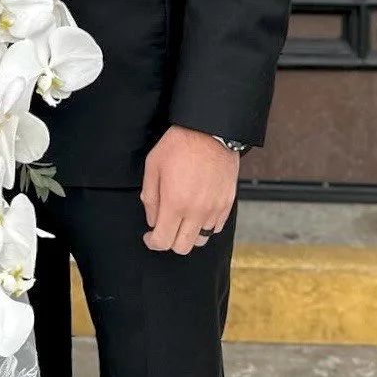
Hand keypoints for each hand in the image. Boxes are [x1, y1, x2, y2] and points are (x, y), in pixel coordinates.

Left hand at [140, 126, 238, 253]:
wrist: (211, 130)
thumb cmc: (179, 144)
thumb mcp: (153, 165)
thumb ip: (150, 197)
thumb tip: (152, 220)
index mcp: (175, 202)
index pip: (163, 241)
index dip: (153, 242)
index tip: (149, 236)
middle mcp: (196, 211)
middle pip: (183, 247)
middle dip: (169, 241)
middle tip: (164, 227)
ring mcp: (214, 209)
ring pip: (201, 240)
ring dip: (189, 234)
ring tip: (182, 218)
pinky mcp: (227, 203)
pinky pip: (216, 228)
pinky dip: (205, 226)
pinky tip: (197, 212)